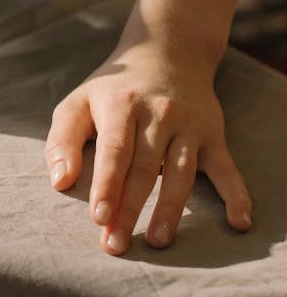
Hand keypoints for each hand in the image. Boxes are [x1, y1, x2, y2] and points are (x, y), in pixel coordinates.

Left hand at [44, 7, 251, 255]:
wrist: (167, 52)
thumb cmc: (114, 89)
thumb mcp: (80, 102)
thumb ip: (63, 140)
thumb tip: (60, 181)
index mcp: (121, 105)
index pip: (115, 149)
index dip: (107, 183)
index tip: (99, 217)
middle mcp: (158, 113)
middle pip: (144, 167)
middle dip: (130, 208)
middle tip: (115, 244)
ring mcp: (188, 125)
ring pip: (181, 172)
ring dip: (170, 209)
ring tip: (157, 240)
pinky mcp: (212, 134)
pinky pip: (226, 167)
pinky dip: (235, 194)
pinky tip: (237, 222)